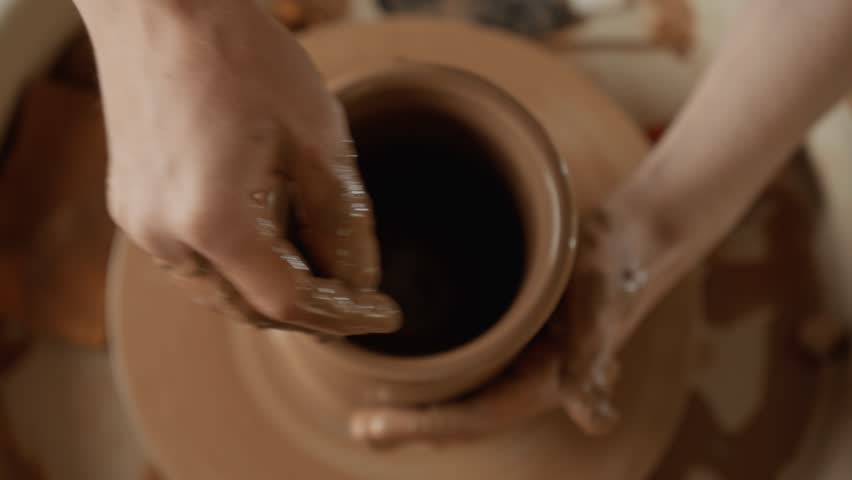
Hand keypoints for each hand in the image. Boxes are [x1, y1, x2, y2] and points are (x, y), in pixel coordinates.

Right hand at [80, 0, 399, 334]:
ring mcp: (140, 224)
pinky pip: (192, 261)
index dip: (344, 315)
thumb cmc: (245, 59)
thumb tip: (360, 282)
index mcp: (214, 223)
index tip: (384, 314)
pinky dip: (237, 265)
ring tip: (319, 271)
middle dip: (309, 309)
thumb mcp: (318, 141)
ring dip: (271, 291)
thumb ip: (342, 223)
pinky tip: (269, 239)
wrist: (163, 6)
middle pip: (250, 308)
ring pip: (219, 291)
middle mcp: (166, 237)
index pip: (289, 302)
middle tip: (356, 297)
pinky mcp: (131, 205)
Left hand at [349, 207, 662, 446]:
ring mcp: (512, 358)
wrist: (627, 241)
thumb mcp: (602, 306)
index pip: (474, 418)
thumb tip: (593, 419)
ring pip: (457, 395)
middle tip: (359, 427)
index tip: (371, 426)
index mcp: (542, 385)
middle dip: (410, 427)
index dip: (422, 427)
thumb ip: (592, 357)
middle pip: (459, 415)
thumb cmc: (612, 270)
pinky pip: (462, 363)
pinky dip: (430, 373)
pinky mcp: (503, 332)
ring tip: (367, 409)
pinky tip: (398, 362)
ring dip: (416, 406)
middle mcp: (522, 379)